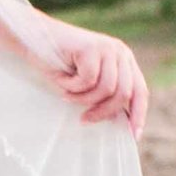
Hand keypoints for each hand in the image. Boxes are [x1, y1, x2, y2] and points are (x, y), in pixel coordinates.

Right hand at [45, 21, 148, 138]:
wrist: (35, 39)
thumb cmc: (60, 63)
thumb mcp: (89, 82)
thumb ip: (106, 95)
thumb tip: (122, 122)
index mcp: (124, 60)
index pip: (140, 91)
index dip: (138, 114)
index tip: (134, 136)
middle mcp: (120, 52)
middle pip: (124, 94)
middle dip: (103, 112)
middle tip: (83, 119)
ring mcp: (107, 48)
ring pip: (106, 89)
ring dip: (83, 99)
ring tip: (67, 95)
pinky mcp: (91, 48)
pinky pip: (88, 81)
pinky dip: (72, 86)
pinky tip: (61, 78)